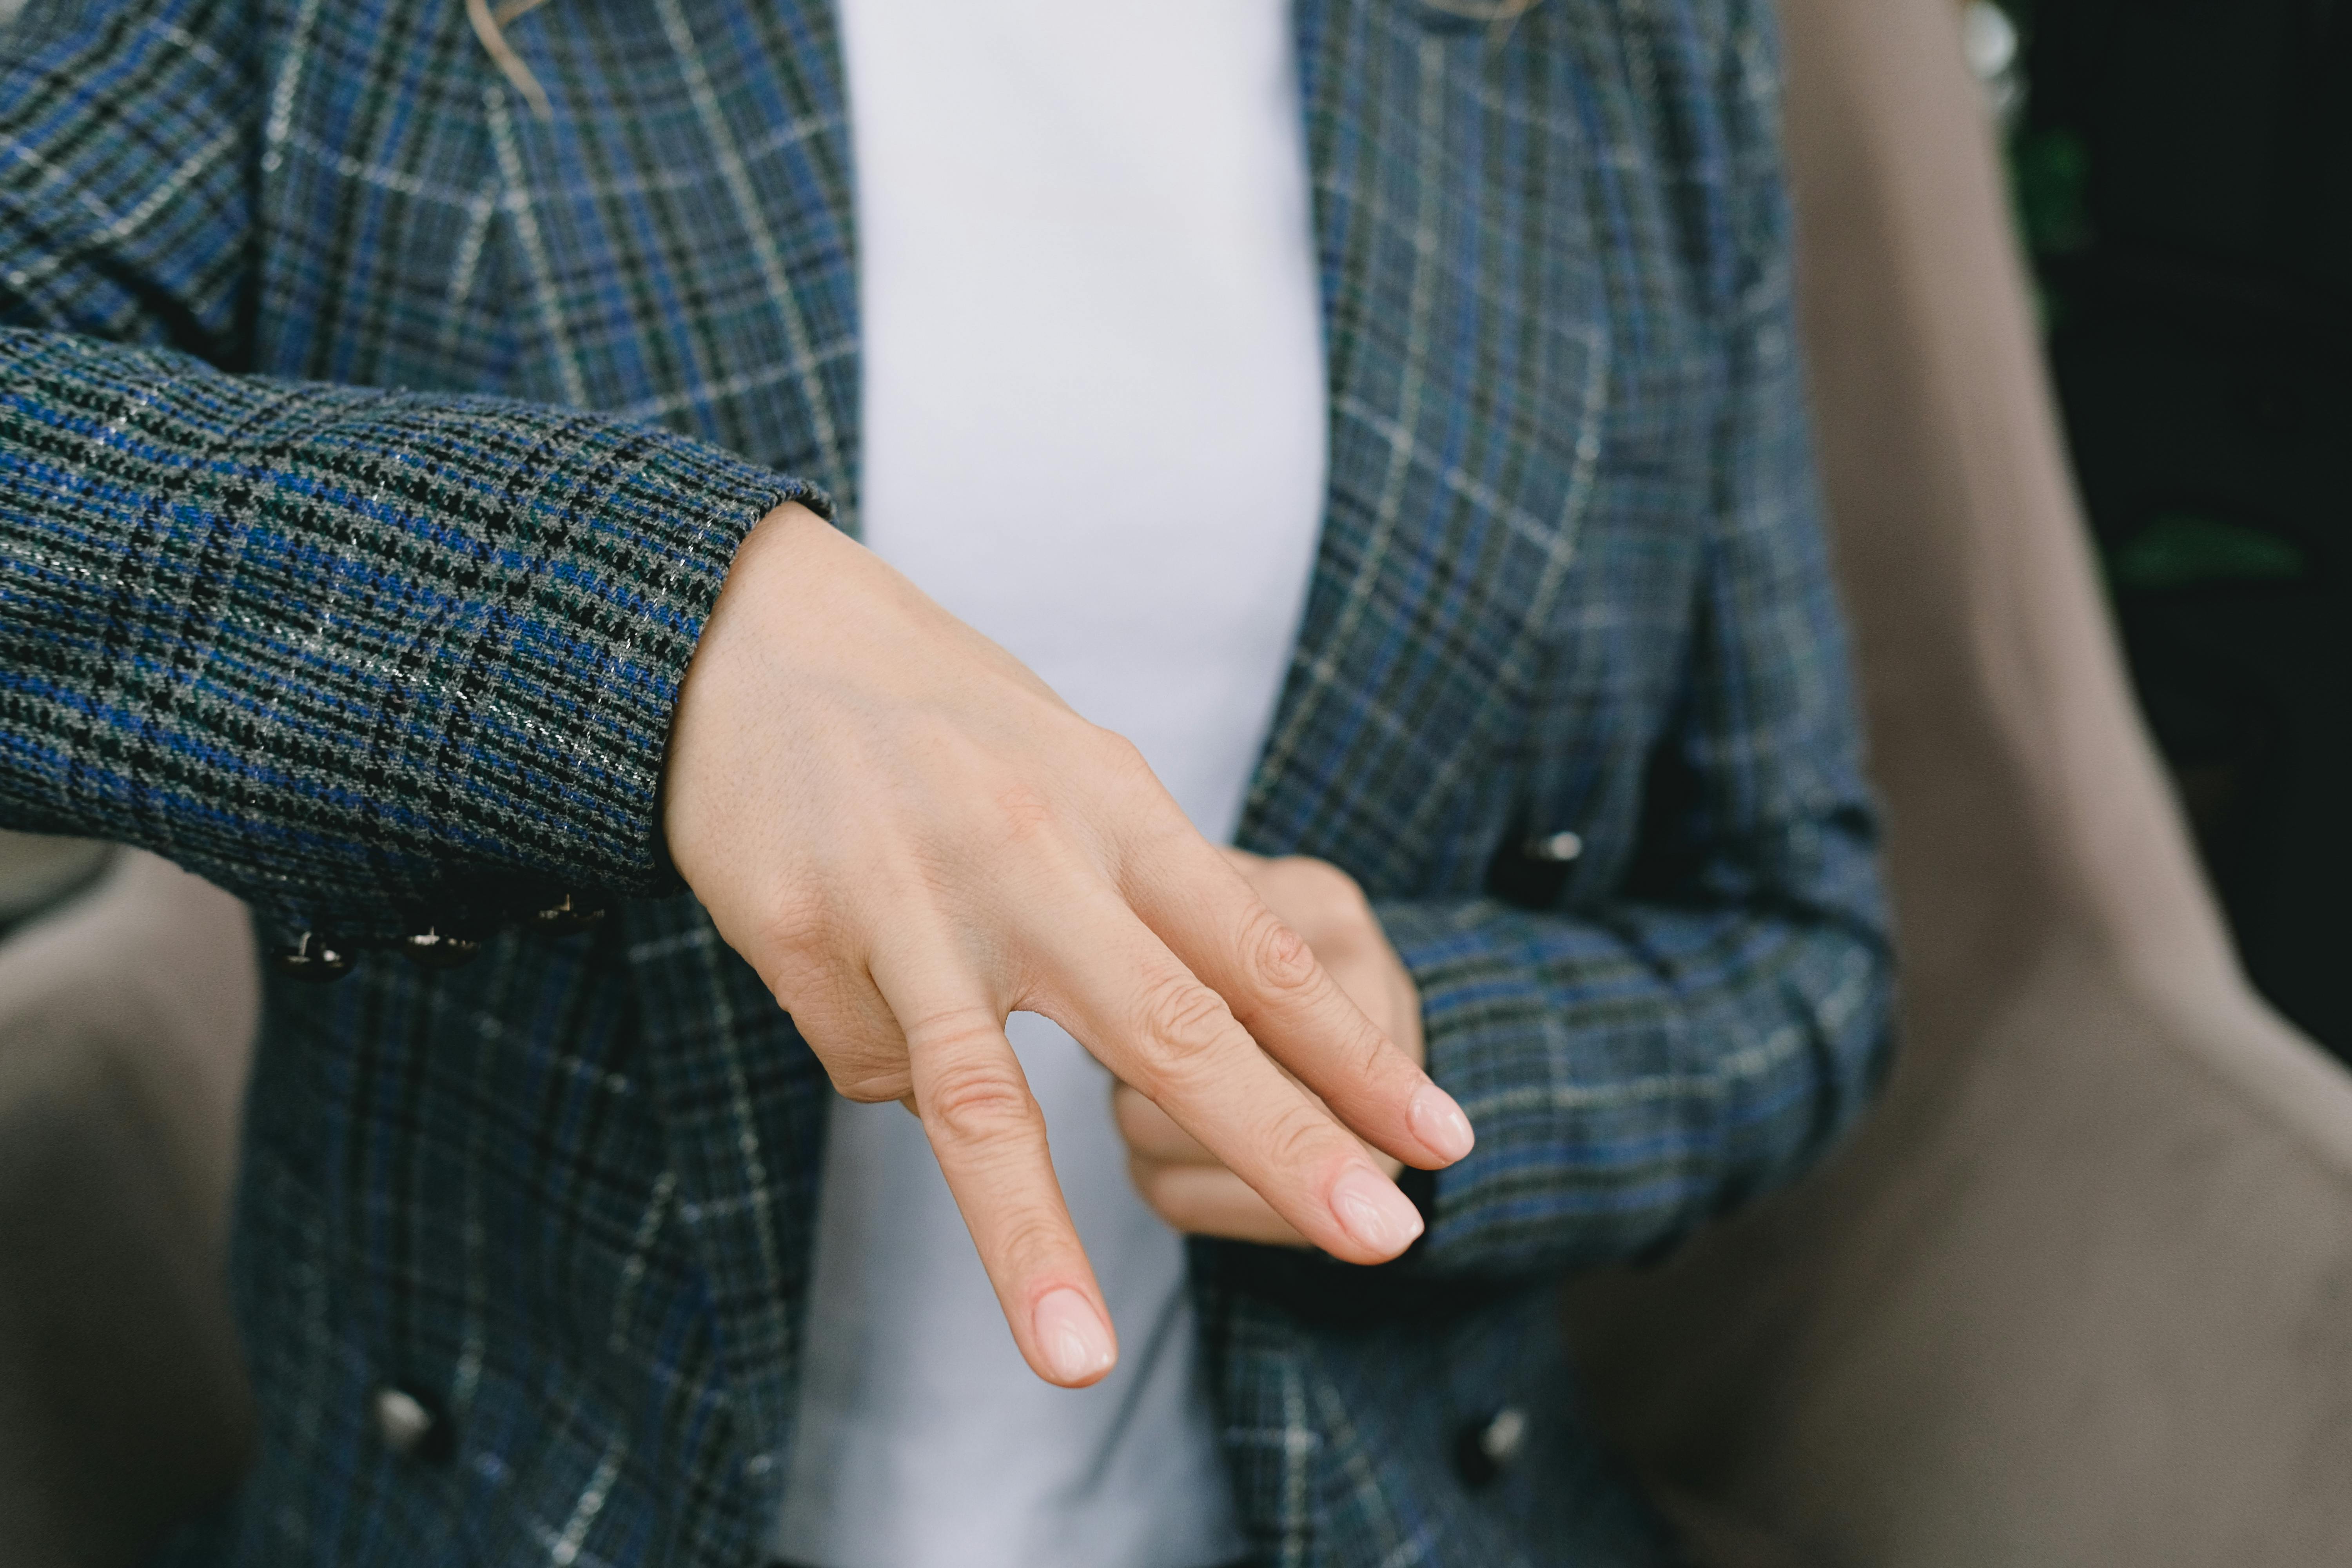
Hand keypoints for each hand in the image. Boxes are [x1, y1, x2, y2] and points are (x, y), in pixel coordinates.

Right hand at [663, 505, 1474, 1386]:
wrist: (755, 633)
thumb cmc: (945, 716)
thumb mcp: (1075, 773)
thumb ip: (1147, 896)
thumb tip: (1192, 1054)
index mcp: (1112, 806)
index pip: (1258, 955)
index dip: (1354, 1057)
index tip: (1442, 1140)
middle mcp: (1026, 855)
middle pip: (1170, 1028)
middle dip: (1287, 1146)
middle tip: (1387, 1240)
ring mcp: (905, 903)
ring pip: (981, 1103)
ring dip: (1032, 1244)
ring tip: (1079, 1362)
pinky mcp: (798, 941)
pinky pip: (870, 1066)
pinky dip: (894, 1067)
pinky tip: (871, 989)